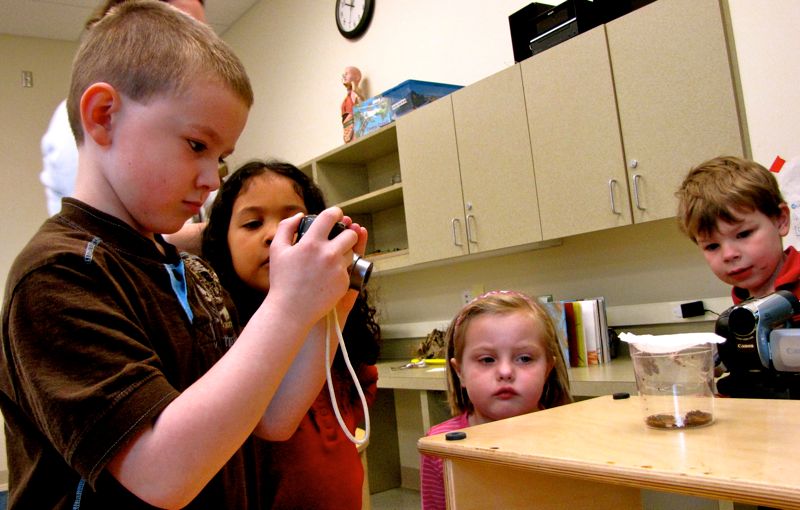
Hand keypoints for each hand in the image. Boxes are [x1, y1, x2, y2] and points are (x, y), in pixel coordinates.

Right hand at [266, 208, 357, 324]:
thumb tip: (300, 215)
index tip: (337, 215)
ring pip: (351, 252)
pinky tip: (327, 276)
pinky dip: (340, 270)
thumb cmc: (282, 280)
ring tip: (329, 260)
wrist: (291, 311)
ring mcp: (338, 269)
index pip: (331, 217)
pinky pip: (347, 270)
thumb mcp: (277, 250)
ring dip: (344, 252)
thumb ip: (286, 227)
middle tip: (339, 238)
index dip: (336, 212)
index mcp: (311, 243)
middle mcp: (328, 254)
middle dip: (347, 233)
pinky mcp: (344, 282)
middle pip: (350, 234)